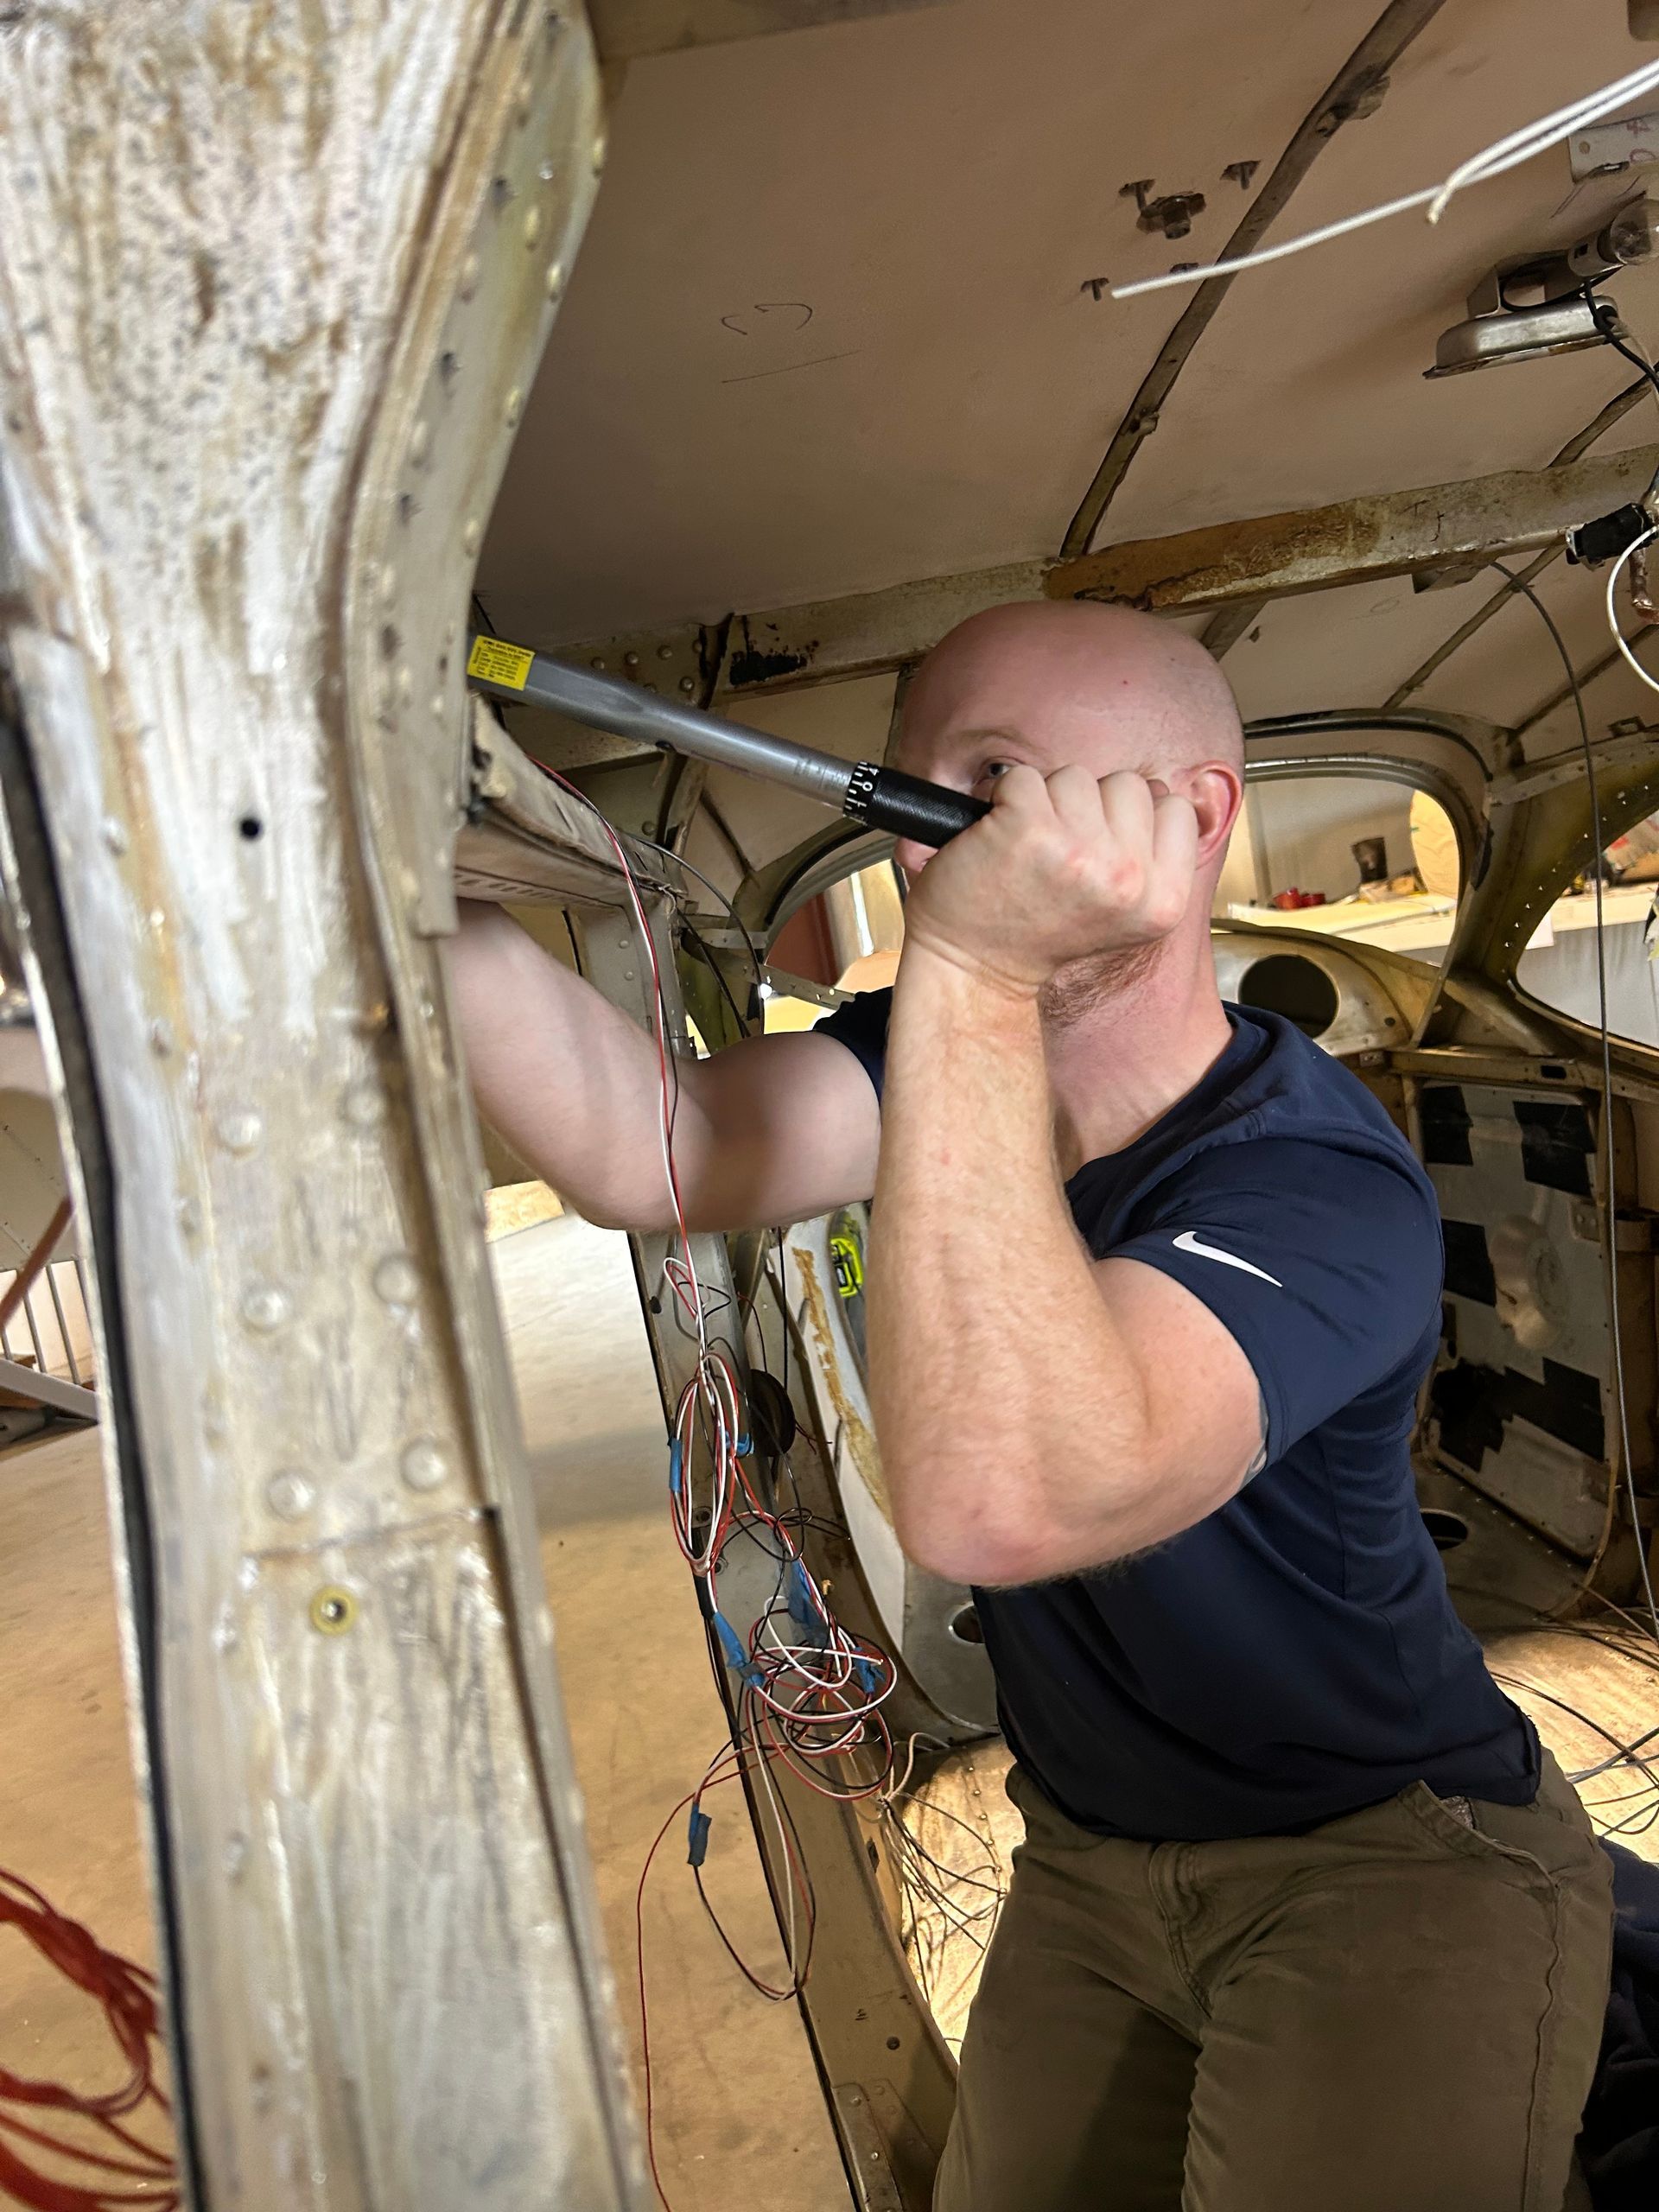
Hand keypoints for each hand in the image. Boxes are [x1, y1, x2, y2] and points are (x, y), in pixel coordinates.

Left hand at [900, 765, 1198, 995]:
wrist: (977, 969)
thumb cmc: (1041, 935)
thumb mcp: (1125, 911)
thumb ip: (1151, 856)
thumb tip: (1157, 793)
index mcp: (1164, 900)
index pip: (1176, 809)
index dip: (1134, 818)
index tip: (1101, 850)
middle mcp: (1128, 878)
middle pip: (1129, 784)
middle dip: (1093, 807)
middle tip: (1060, 856)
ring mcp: (1080, 851)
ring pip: (1078, 775)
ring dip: (1049, 801)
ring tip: (1032, 849)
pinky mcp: (1029, 828)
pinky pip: (1026, 777)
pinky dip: (1006, 798)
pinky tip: (1003, 838)